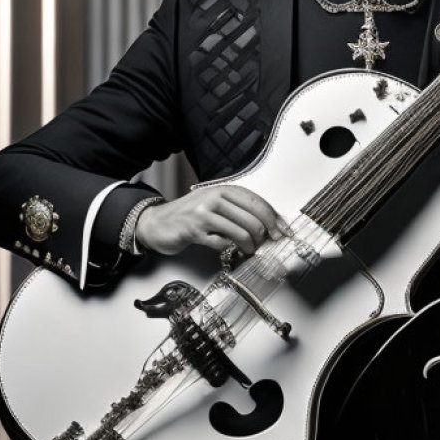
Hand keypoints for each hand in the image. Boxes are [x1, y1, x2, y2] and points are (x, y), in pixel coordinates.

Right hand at [134, 185, 285, 257]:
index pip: (256, 202)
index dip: (272, 217)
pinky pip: (221, 242)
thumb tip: (269, 223)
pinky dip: (230, 248)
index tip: (282, 230)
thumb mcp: (214, 205)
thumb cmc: (190, 215)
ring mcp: (203, 214)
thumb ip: (237, 210)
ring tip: (250, 249)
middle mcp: (213, 198)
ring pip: (240, 231)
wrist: (158, 223)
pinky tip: (230, 248)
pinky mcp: (194, 230)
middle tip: (266, 243)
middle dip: (264, 234)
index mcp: (222, 190)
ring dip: (249, 245)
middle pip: (251, 217)